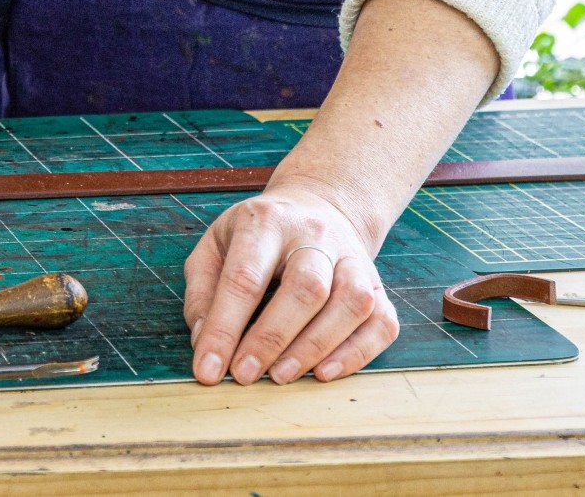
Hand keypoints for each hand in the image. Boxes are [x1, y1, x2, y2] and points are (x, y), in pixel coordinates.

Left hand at [182, 176, 397, 384]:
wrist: (317, 209)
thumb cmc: (258, 237)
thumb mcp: (216, 247)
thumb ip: (203, 292)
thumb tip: (205, 343)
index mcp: (266, 222)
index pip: (245, 277)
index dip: (224, 328)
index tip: (208, 370)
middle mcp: (316, 235)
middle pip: (306, 287)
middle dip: (272, 339)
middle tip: (245, 375)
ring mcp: (353, 259)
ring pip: (351, 303)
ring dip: (315, 348)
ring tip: (281, 376)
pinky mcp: (377, 285)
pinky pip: (380, 322)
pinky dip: (355, 354)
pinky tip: (323, 373)